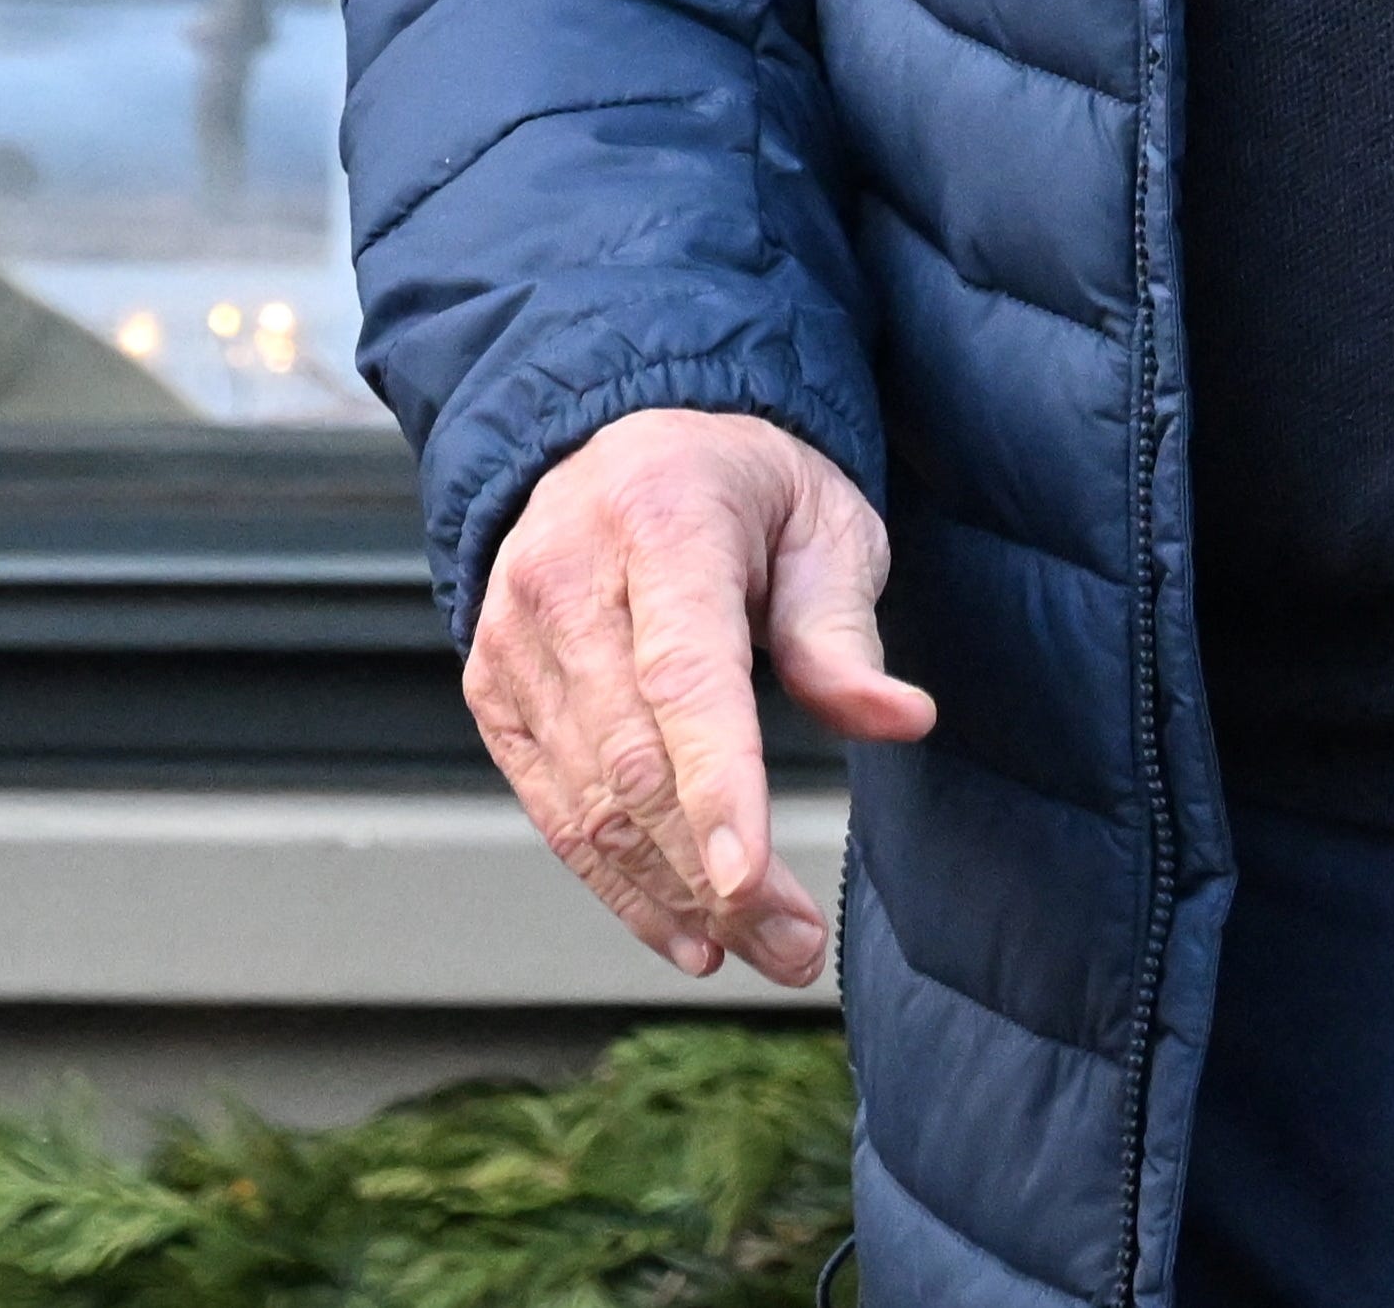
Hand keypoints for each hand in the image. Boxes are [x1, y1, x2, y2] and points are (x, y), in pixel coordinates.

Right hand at [465, 404, 940, 985]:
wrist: (619, 442)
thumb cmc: (743, 487)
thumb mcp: (824, 522)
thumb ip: (844, 630)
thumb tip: (899, 719)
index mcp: (661, 519)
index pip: (684, 674)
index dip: (717, 786)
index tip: (751, 879)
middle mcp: (566, 579)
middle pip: (633, 760)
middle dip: (713, 873)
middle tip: (793, 947)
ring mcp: (514, 639)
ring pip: (589, 803)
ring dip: (672, 898)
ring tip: (758, 951)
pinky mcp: (494, 690)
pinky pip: (553, 809)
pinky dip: (616, 884)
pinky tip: (683, 932)